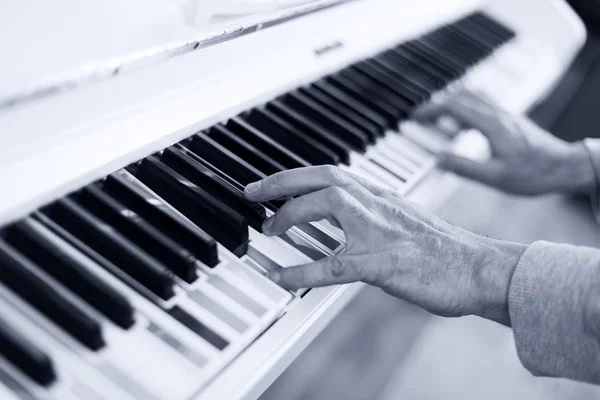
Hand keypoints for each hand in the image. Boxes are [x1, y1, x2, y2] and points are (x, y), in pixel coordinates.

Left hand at [245, 166, 526, 324]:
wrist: (482, 268)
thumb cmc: (446, 250)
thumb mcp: (406, 222)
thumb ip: (376, 217)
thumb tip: (348, 225)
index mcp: (383, 195)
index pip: (334, 173)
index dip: (298, 174)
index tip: (274, 181)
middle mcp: (379, 204)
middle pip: (324, 177)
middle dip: (283, 181)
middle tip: (252, 192)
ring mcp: (380, 231)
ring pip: (327, 206)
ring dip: (291, 215)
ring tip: (266, 229)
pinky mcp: (383, 263)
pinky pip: (333, 265)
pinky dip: (302, 271)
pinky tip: (282, 278)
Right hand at [413, 91, 595, 195]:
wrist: (564, 167)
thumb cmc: (534, 174)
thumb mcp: (494, 177)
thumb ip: (464, 167)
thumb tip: (438, 160)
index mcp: (491, 125)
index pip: (454, 107)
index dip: (432, 109)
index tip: (416, 116)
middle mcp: (498, 114)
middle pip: (462, 96)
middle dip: (438, 104)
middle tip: (421, 116)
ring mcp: (506, 114)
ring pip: (474, 95)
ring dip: (453, 101)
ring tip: (439, 117)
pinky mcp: (510, 119)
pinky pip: (483, 103)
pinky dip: (466, 107)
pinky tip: (464, 124)